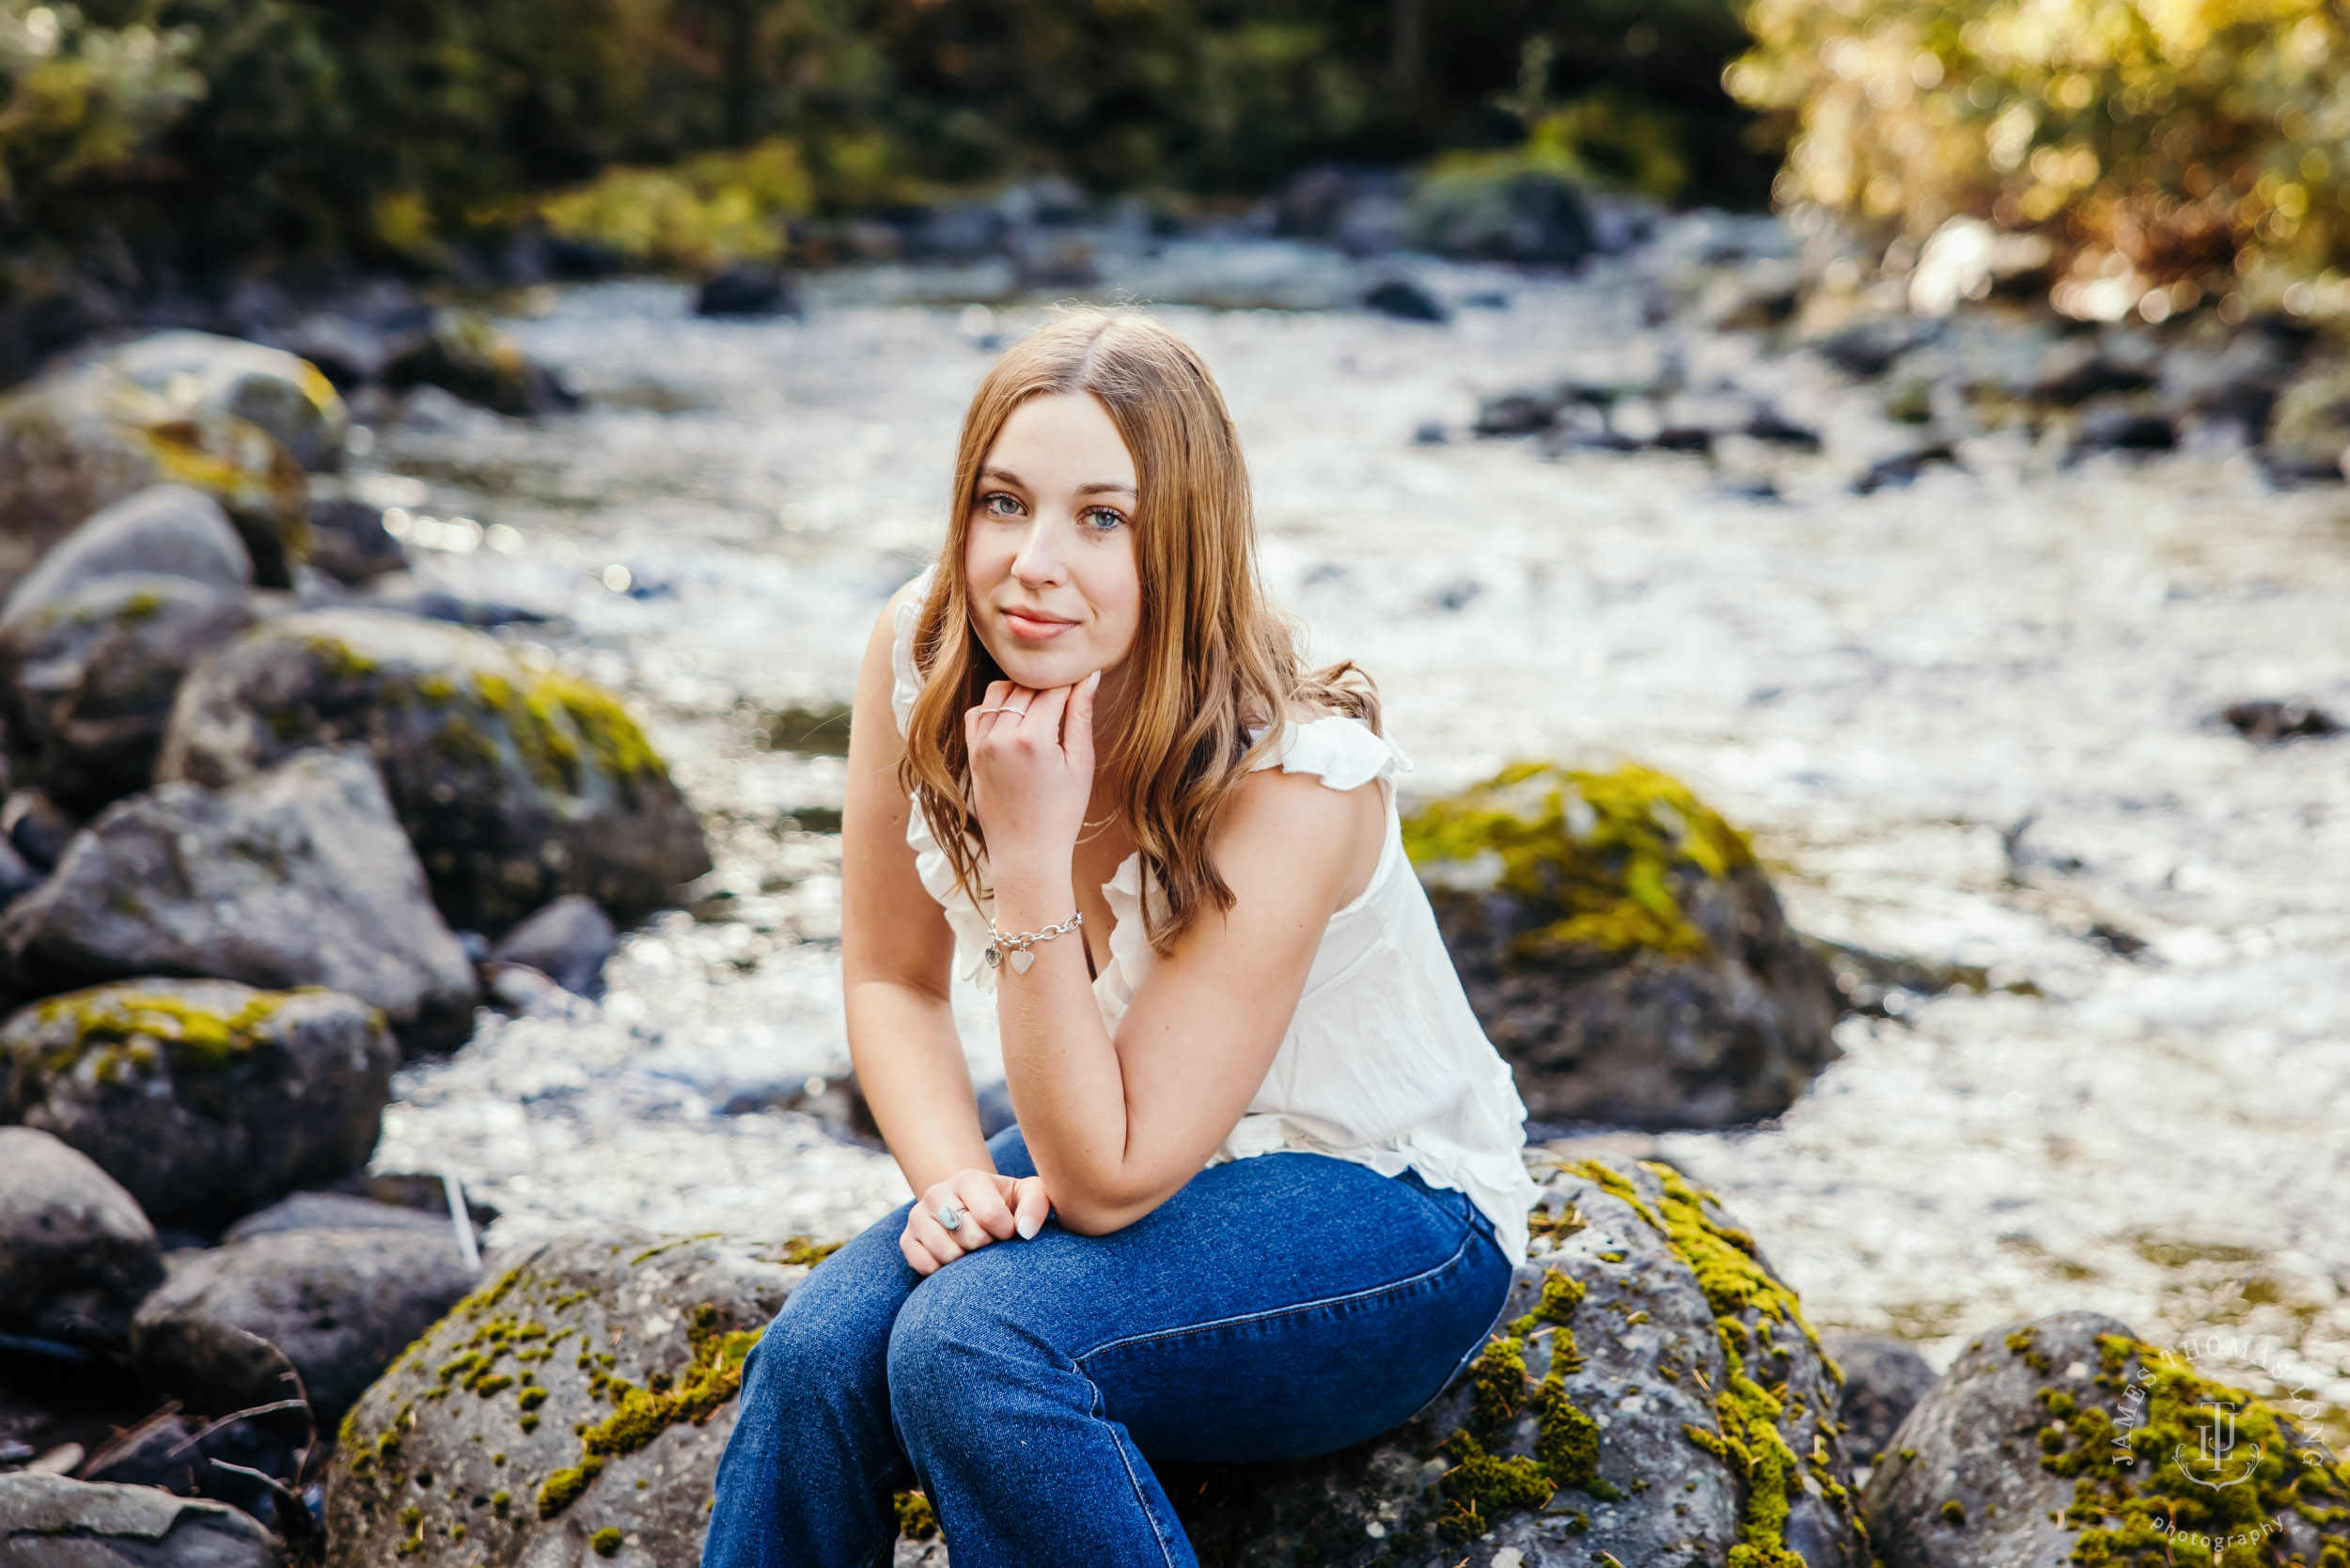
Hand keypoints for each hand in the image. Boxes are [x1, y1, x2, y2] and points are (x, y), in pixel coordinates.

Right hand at [901, 1168, 1052, 1276]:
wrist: (974, 1210)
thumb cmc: (1008, 1204)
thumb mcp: (1030, 1195)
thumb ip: (1036, 1205)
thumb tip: (1025, 1231)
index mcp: (967, 1178)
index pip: (991, 1215)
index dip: (1006, 1232)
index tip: (1009, 1231)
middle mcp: (936, 1193)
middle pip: (969, 1237)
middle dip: (987, 1246)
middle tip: (990, 1240)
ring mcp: (917, 1216)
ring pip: (947, 1254)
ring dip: (966, 1261)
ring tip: (973, 1248)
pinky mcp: (906, 1240)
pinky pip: (926, 1267)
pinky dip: (944, 1271)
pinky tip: (955, 1258)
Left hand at [964, 672, 1101, 863]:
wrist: (1026, 852)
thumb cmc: (1061, 813)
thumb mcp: (1081, 764)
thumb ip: (1081, 716)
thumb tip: (1090, 676)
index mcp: (1033, 739)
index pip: (1053, 688)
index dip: (1071, 683)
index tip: (1082, 683)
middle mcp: (1001, 736)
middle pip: (1026, 686)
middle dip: (1048, 686)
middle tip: (1066, 697)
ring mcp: (982, 744)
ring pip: (1000, 692)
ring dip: (1021, 691)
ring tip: (1042, 709)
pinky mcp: (972, 752)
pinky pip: (979, 711)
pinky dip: (996, 706)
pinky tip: (1016, 719)